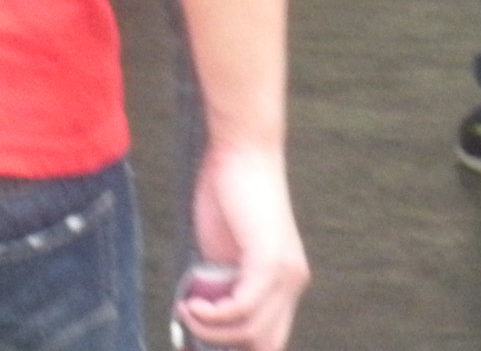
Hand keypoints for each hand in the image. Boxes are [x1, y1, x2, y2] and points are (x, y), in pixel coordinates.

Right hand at [182, 142, 307, 350]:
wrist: (241, 149)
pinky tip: (192, 304)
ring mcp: (285, 273)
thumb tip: (205, 320)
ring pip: (251, 331)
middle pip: (264, 342)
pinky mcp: (269, 261)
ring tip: (187, 310)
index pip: (270, 336)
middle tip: (190, 324)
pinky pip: (244, 308)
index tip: (200, 339)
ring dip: (211, 329)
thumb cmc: (227, 192)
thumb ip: (222, 285)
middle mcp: (294, 281)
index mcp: (285, 280)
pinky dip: (214, 314)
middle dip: (222, 343)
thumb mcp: (223, 252)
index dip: (236, 346)